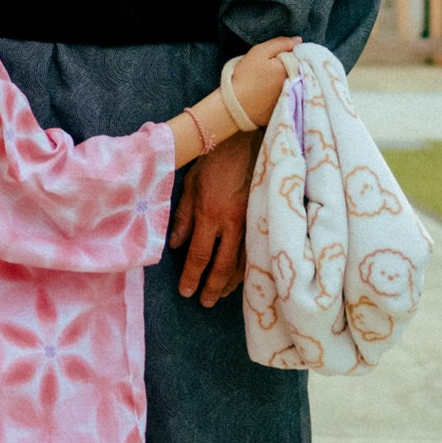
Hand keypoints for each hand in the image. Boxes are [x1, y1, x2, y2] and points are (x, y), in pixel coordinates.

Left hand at [168, 127, 259, 306]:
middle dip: (213, 287)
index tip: (186, 292)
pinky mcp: (265, 219)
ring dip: (231, 283)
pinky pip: (256, 251)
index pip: (199, 255)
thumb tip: (176, 245)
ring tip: (220, 294)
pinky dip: (248, 268)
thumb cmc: (215, 159)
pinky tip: (242, 276)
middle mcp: (232, 223)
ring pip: (244, 263)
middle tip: (204, 302)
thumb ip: (183, 216)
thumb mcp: (191, 183)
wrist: (249, 140)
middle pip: (223, 266)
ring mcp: (252, 223)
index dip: (192, 277)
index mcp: (210, 213)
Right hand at [228, 34, 299, 130]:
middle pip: (298, 68)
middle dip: (288, 65)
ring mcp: (294, 97)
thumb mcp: (259, 53)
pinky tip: (270, 92)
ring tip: (269, 81)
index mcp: (292, 67)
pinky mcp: (289, 107)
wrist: (237, 105)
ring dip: (287, 78)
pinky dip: (283, 91)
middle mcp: (298, 83)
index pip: (298, 55)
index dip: (286, 53)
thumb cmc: (246, 77)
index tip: (273, 57)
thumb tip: (298, 40)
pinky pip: (291, 94)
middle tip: (269, 70)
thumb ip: (280, 43)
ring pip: (295, 80)